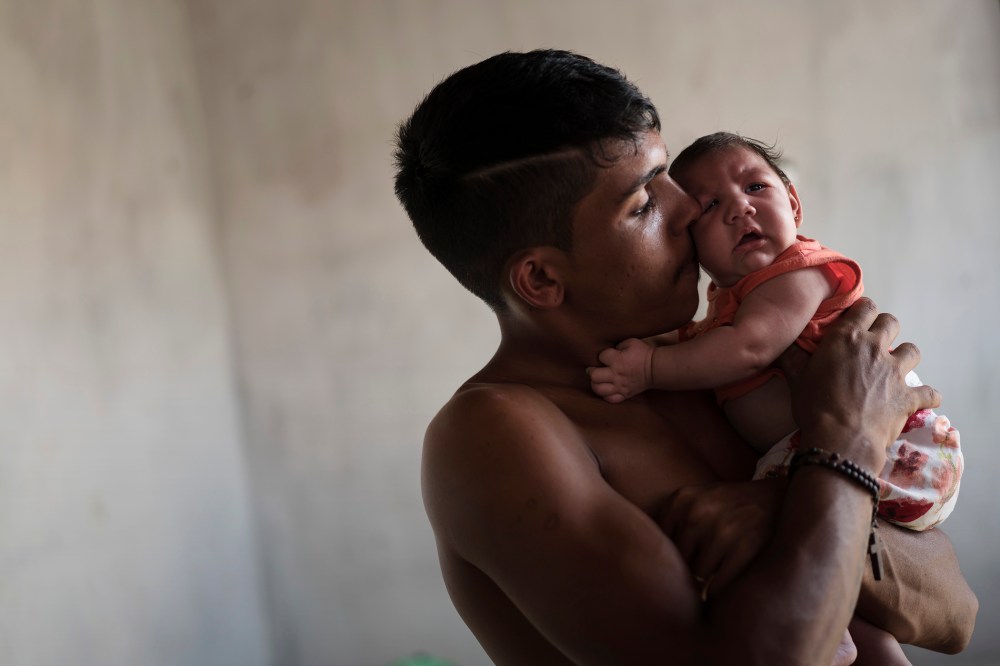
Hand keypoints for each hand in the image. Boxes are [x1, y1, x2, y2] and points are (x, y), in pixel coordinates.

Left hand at [587, 338, 654, 402]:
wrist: (655, 368)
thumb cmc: (643, 353)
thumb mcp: (631, 342)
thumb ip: (617, 345)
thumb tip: (609, 350)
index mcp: (617, 360)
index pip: (601, 357)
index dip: (602, 356)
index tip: (605, 356)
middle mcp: (616, 374)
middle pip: (594, 376)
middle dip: (591, 372)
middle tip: (593, 370)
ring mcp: (620, 386)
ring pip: (599, 389)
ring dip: (595, 385)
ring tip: (597, 381)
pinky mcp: (624, 394)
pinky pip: (610, 399)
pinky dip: (605, 395)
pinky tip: (606, 390)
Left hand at [657, 479, 783, 596]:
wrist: (783, 500)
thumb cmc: (734, 509)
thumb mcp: (698, 502)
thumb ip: (671, 525)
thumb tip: (642, 568)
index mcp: (680, 500)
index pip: (659, 545)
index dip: (672, 557)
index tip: (685, 558)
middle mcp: (696, 512)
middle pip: (677, 562)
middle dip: (690, 569)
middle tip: (707, 565)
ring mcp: (721, 530)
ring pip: (697, 577)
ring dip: (708, 580)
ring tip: (722, 568)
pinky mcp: (745, 548)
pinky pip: (718, 587)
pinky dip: (722, 592)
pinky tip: (732, 578)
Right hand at [792, 299, 940, 471]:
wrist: (841, 439)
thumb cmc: (814, 406)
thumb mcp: (795, 378)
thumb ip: (790, 356)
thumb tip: (777, 343)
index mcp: (847, 338)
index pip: (865, 307)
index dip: (863, 311)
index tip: (857, 319)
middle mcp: (875, 348)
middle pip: (891, 322)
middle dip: (885, 328)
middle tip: (874, 342)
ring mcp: (895, 372)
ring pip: (912, 350)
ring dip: (905, 356)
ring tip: (895, 367)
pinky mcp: (909, 396)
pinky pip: (929, 392)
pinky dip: (927, 395)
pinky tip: (922, 399)